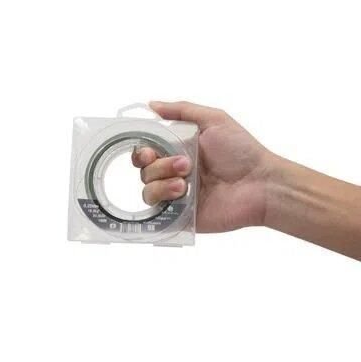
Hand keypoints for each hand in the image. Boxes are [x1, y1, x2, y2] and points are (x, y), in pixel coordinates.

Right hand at [132, 101, 275, 232]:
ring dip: (162, 184)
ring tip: (185, 183)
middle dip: (158, 166)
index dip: (142, 151)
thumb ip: (182, 110)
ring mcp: (178, 196)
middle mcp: (176, 173)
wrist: (260, 185)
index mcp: (180, 151)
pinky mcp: (182, 216)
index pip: (147, 152)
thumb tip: (152, 105)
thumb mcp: (214, 120)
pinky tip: (182, 194)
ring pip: (148, 192)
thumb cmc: (242, 152)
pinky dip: (164, 201)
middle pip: (145, 171)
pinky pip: (158, 213)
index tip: (149, 151)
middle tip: (184, 164)